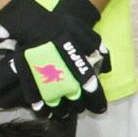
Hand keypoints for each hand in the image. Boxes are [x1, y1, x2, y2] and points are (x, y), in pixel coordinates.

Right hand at [0, 0, 112, 115]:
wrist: (35, 23)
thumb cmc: (62, 27)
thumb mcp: (87, 34)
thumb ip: (99, 51)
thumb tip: (106, 68)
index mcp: (81, 69)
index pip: (93, 91)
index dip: (97, 102)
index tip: (100, 108)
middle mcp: (66, 79)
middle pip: (75, 102)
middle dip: (78, 107)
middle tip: (79, 108)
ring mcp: (47, 83)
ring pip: (57, 106)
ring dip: (61, 112)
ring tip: (63, 113)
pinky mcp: (31, 84)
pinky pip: (37, 103)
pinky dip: (41, 110)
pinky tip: (44, 113)